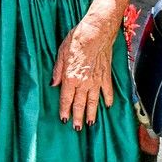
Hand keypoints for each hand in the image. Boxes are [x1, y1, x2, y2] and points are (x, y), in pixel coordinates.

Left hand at [52, 14, 116, 128]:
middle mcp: (84, 82)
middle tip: (77, 129)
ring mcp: (97, 80)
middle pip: (80, 104)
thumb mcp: (61, 54)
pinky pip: (108, 91)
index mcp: (70, 77)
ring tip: (91, 123)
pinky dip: (108, 99)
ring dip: (92, 113)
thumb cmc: (77, 40)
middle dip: (78, 117)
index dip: (65, 110)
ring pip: (94, 101)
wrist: (96, 32)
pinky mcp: (106, 75)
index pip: (66, 99)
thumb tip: (53, 85)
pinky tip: (108, 106)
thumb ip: (57, 72)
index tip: (64, 120)